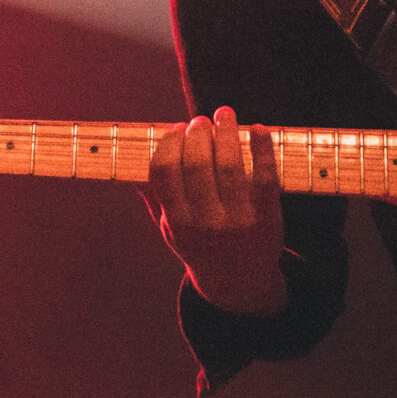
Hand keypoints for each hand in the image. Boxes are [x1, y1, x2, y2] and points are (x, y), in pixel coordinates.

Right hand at [140, 107, 286, 315]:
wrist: (240, 283)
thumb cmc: (200, 246)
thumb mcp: (171, 230)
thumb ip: (154, 197)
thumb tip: (129, 165)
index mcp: (178, 223)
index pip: (165, 171)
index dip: (170, 144)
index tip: (177, 129)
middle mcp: (206, 223)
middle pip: (198, 163)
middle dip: (198, 133)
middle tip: (201, 121)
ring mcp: (238, 220)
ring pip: (230, 164)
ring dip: (226, 131)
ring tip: (224, 114)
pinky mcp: (267, 217)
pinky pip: (265, 176)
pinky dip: (262, 148)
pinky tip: (258, 129)